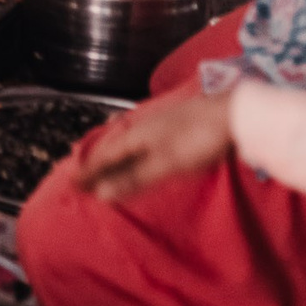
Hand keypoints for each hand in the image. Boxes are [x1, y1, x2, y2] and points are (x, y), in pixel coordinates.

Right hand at [74, 89, 233, 202]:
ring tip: (102, 161)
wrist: (233, 113)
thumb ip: (134, 178)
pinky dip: (129, 147)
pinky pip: (140, 138)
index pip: (104, 156)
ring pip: (125, 140)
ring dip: (112, 154)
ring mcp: (157, 123)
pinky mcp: (172, 125)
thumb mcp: (166, 164)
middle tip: (81, 174)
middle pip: (111, 146)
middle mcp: (141, 126)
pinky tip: (137, 146)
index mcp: (135, 135)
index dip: (89, 172)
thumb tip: (101, 193)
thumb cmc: (198, 139)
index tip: (73, 184)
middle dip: (95, 161)